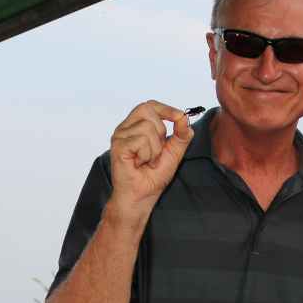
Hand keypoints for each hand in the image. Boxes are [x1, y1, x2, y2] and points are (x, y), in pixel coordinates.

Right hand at [109, 101, 193, 216]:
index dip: (165, 108)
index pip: (149, 105)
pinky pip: (141, 140)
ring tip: (147, 162)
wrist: (142, 197)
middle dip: (160, 132)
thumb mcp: (173, 153)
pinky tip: (139, 164)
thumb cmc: (152, 177)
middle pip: (148, 111)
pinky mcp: (118, 146)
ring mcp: (119, 136)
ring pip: (147, 128)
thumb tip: (184, 117)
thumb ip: (181, 135)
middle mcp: (125, 128)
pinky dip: (147, 155)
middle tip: (155, 153)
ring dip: (154, 149)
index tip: (179, 117)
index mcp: (135, 126)